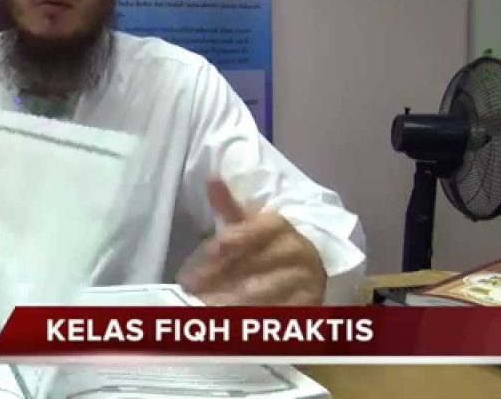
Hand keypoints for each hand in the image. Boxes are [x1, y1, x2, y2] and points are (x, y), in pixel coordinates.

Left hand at [177, 180, 326, 305]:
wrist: (309, 268)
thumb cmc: (268, 244)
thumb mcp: (249, 223)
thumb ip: (229, 205)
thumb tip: (212, 177)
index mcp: (282, 226)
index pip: (250, 233)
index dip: (227, 243)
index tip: (204, 254)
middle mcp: (299, 252)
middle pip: (253, 266)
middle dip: (218, 278)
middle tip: (190, 288)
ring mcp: (308, 280)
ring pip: (262, 294)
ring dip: (229, 302)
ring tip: (201, 306)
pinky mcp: (310, 306)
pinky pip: (276, 315)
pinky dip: (251, 319)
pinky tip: (227, 323)